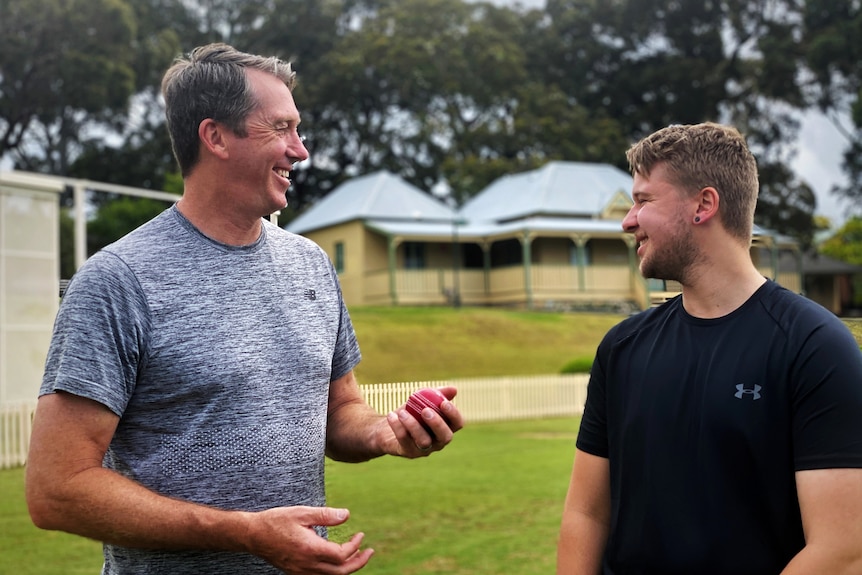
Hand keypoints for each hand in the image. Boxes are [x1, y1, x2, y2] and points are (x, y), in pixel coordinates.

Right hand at [244, 506, 372, 573]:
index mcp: (310, 549)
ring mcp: (300, 571)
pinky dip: (333, 572)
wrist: (253, 535)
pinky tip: (337, 561)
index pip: (341, 556)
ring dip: (347, 569)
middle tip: (369, 552)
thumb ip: (325, 515)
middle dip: (358, 563)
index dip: (355, 547)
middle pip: (340, 572)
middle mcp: (306, 565)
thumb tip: (346, 515)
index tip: (361, 535)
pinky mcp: (296, 572)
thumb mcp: (301, 513)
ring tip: (357, 556)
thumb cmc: (276, 521)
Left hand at [386, 386, 463, 456]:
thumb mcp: (422, 401)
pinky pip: (405, 440)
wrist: (389, 427)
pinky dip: (397, 426)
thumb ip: (436, 394)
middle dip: (437, 423)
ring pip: (424, 441)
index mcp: (445, 428)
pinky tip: (391, 416)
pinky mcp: (408, 453)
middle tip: (425, 410)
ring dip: (413, 425)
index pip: (457, 424)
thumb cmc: (411, 412)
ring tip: (402, 412)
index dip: (453, 414)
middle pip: (445, 437)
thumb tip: (454, 390)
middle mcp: (438, 442)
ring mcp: (424, 450)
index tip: (443, 402)